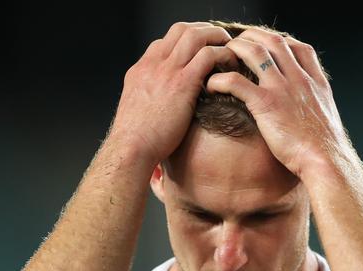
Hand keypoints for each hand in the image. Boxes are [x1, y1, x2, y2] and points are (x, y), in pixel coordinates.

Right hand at [109, 22, 237, 164]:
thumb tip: (165, 105)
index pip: (164, 41)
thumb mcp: (138, 111)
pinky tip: (232, 67)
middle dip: (204, 31)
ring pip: (196, 35)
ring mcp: (167, 70)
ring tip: (230, 50)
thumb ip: (151, 99)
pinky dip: (223, 56)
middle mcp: (153, 64)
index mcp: (141, 70)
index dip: (186, 42)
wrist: (131, 148)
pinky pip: (208, 56)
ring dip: (216, 38)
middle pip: (181, 29)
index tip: (200, 52)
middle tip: (220, 43)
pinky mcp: (182, 83)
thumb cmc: (136, 140)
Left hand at [206, 28, 353, 177]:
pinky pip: (236, 82)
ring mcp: (282, 89)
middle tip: (237, 44)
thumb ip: (315, 107)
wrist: (326, 161)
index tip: (268, 46)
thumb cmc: (325, 150)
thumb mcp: (327, 120)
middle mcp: (299, 79)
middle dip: (253, 36)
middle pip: (274, 40)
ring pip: (254, 51)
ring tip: (222, 56)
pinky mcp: (266, 104)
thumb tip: (308, 113)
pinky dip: (220, 79)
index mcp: (316, 83)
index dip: (282, 42)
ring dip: (235, 49)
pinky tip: (212, 84)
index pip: (300, 48)